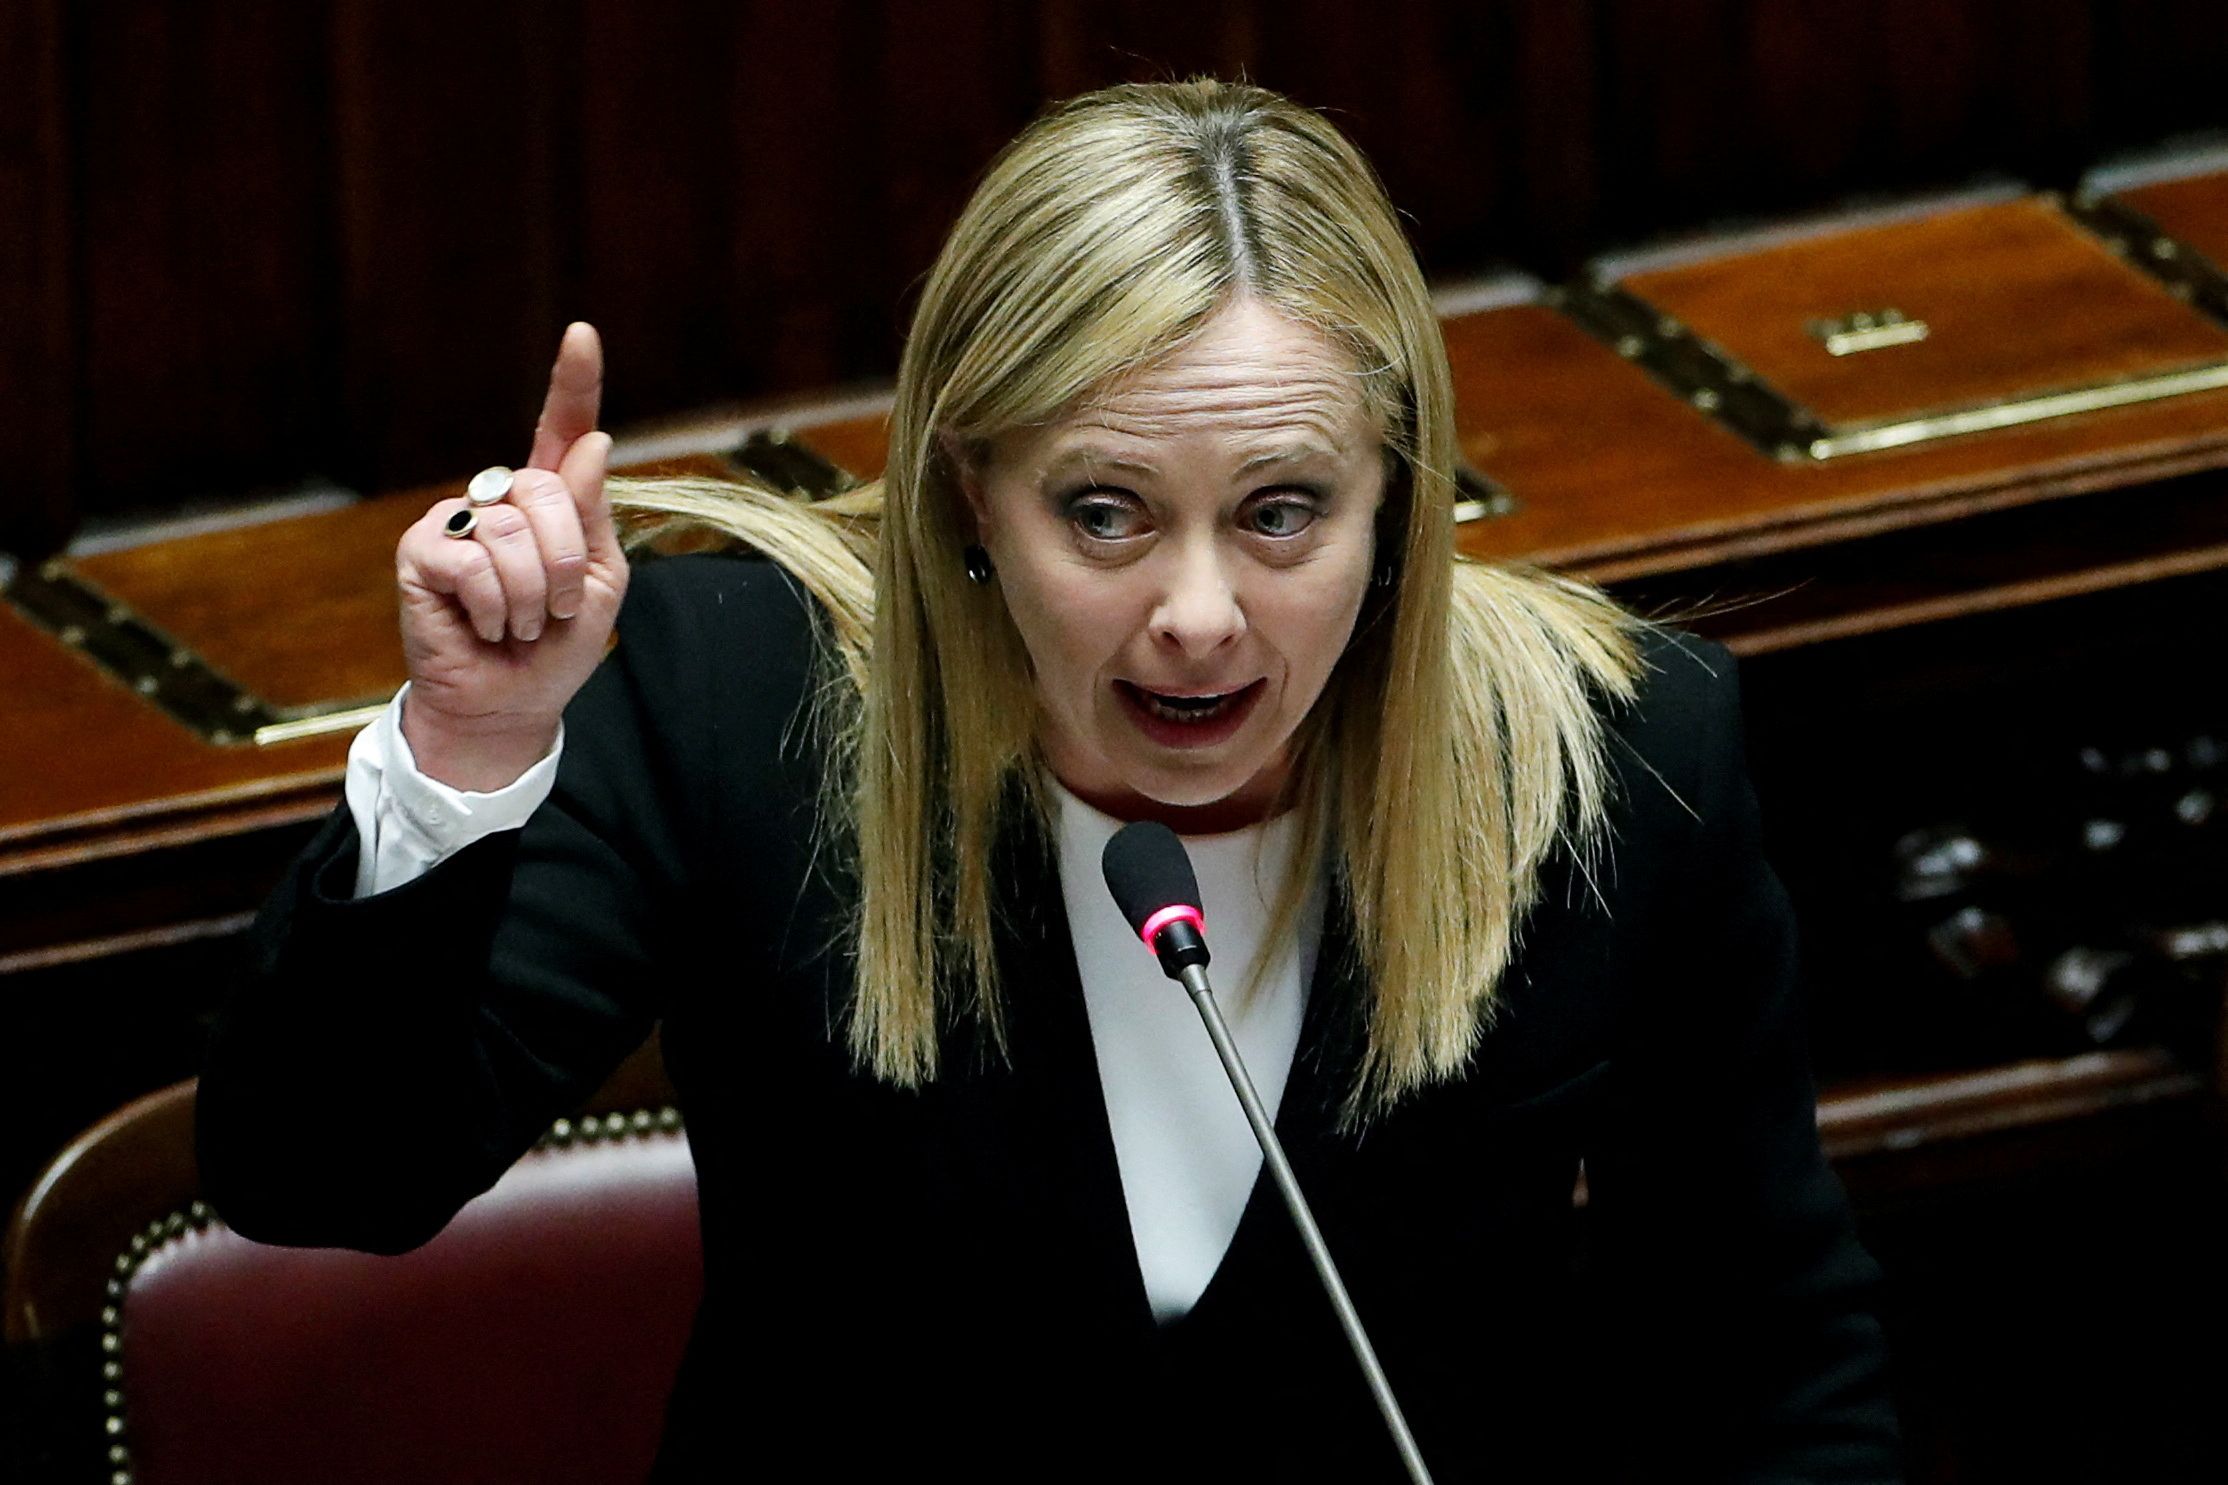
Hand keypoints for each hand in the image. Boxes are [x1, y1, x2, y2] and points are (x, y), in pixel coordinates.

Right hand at [394, 322, 628, 790]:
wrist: (510, 705)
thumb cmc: (557, 647)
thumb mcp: (598, 580)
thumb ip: (594, 514)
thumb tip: (593, 442)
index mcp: (550, 501)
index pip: (560, 430)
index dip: (573, 382)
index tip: (582, 333)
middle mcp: (500, 499)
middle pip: (547, 489)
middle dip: (566, 562)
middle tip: (556, 612)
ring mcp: (458, 520)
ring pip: (513, 530)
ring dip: (533, 596)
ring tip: (519, 625)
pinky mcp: (422, 550)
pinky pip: (475, 561)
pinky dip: (496, 606)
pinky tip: (485, 626)